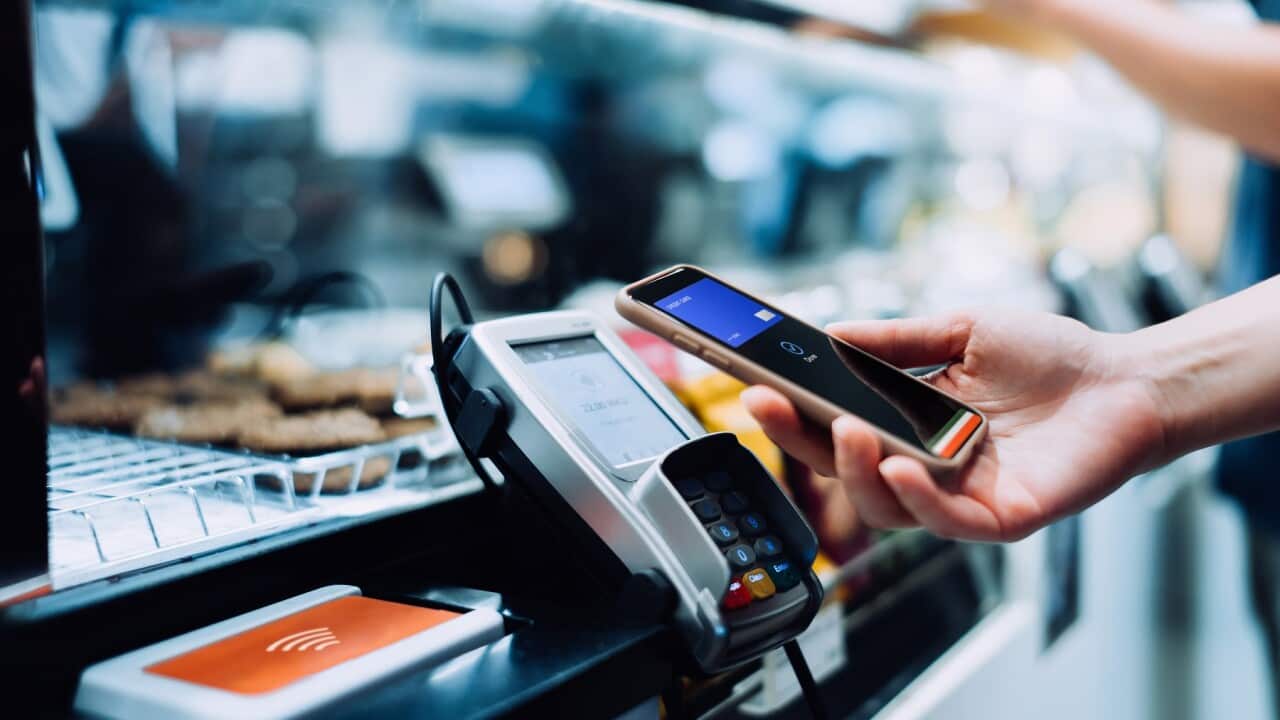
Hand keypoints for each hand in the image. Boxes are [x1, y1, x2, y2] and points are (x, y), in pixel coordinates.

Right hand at [741, 311, 1166, 540]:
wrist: (1126, 380)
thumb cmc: (1049, 357)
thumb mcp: (961, 332)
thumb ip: (896, 340)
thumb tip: (830, 335)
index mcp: (907, 422)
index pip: (834, 424)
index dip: (792, 411)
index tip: (754, 383)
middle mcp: (924, 465)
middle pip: (843, 468)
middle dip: (799, 440)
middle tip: (769, 404)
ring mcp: (958, 496)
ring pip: (883, 503)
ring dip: (854, 470)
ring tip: (848, 429)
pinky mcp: (999, 518)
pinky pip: (943, 521)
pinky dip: (914, 497)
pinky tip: (899, 465)